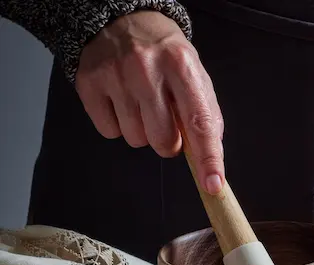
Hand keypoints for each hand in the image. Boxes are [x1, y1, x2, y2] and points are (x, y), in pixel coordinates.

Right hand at [76, 10, 224, 193]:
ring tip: (142, 103)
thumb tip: (209, 157)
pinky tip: (122, 101)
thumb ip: (205, 115)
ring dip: (143, 131)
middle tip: (166, 117)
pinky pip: (110, 132)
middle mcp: (147, 70)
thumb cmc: (165, 55)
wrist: (121, 19)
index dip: (209, 157)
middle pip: (164, 141)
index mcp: (182, 66)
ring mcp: (115, 76)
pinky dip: (118, 125)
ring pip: (136, 140)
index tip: (213, 184)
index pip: (200, 122)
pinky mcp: (89, 84)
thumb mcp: (194, 75)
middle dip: (170, 140)